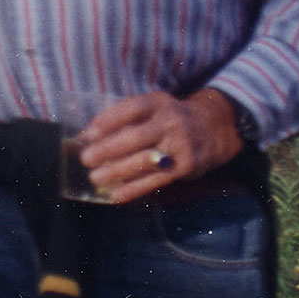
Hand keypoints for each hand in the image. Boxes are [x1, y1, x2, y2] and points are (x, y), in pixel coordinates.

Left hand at [79, 89, 242, 203]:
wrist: (211, 129)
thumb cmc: (167, 119)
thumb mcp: (152, 109)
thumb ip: (125, 118)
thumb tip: (88, 136)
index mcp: (157, 103)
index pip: (130, 109)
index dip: (108, 121)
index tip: (88, 134)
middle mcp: (170, 122)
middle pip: (135, 137)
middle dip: (108, 149)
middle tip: (86, 159)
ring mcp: (179, 144)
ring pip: (144, 160)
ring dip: (117, 171)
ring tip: (95, 178)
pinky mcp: (185, 166)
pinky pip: (155, 180)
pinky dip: (134, 189)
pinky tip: (116, 194)